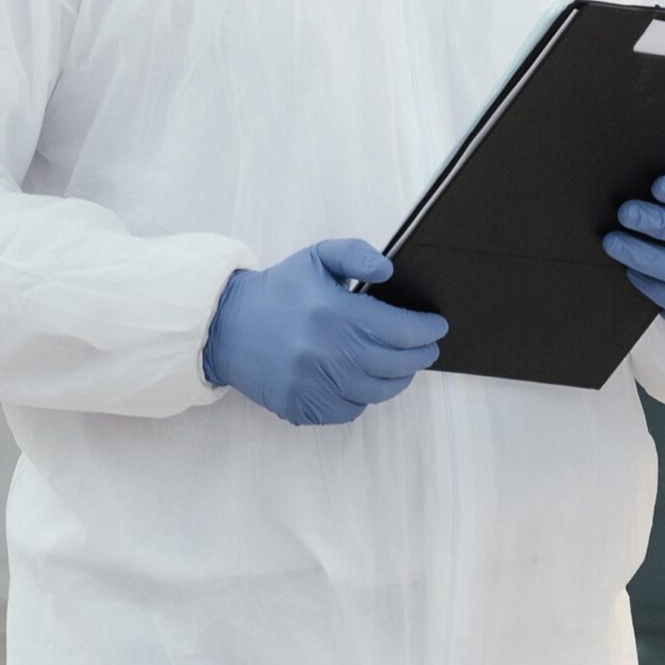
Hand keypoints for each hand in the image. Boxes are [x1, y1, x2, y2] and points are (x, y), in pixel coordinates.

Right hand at [203, 240, 446, 426]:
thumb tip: (388, 272)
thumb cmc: (280, 290)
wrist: (227, 326)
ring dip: (399, 378)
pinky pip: (350, 409)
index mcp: (334, 313)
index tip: (437, 326)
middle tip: (428, 348)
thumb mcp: (317, 257)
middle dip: (420, 355)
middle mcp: (326, 353)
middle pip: (395, 364)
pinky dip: (364, 397)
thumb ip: (357, 255)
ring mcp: (313, 384)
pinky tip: (364, 380)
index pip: (401, 330)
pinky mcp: (302, 406)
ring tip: (403, 365)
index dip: (427, 330)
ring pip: (377, 391)